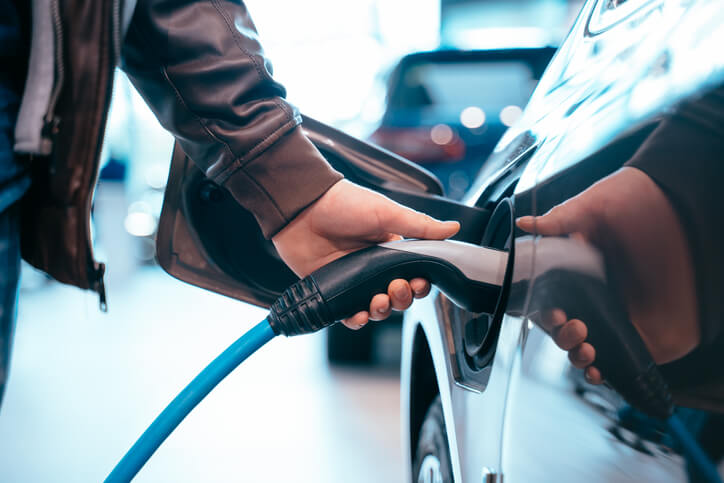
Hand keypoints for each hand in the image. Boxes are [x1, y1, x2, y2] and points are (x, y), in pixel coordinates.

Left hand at [272, 180, 459, 328]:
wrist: (302, 208)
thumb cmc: (344, 204)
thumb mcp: (387, 212)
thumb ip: (420, 226)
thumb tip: (453, 229)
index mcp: (391, 248)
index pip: (414, 275)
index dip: (420, 284)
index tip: (419, 281)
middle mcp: (373, 267)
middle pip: (398, 296)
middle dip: (402, 298)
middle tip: (396, 287)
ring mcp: (353, 280)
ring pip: (377, 308)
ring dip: (383, 310)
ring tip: (379, 299)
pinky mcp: (333, 290)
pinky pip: (349, 314)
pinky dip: (358, 320)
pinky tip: (360, 315)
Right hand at [517, 167, 698, 383]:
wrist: (691, 213)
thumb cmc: (643, 202)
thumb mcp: (597, 204)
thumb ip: (561, 218)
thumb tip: (526, 225)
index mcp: (580, 269)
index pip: (549, 299)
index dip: (543, 311)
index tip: (550, 311)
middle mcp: (598, 295)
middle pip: (564, 327)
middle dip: (560, 335)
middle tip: (572, 324)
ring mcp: (620, 317)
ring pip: (585, 347)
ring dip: (577, 355)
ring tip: (586, 348)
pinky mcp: (644, 336)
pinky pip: (618, 362)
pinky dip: (602, 374)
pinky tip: (597, 371)